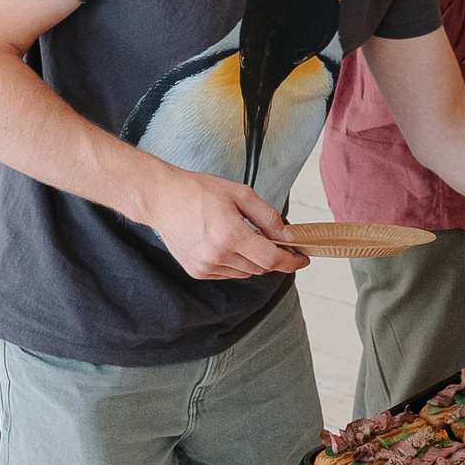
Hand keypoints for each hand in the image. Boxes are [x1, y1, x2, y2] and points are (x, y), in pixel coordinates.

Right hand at [142, 170, 306, 281]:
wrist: (162, 199)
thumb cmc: (198, 191)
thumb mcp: (240, 194)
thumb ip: (267, 216)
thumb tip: (286, 234)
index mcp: (231, 236)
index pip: (271, 259)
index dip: (291, 261)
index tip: (302, 259)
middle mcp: (218, 256)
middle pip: (260, 268)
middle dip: (273, 257)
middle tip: (275, 239)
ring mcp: (206, 267)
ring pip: (245, 273)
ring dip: (254, 260)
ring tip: (246, 236)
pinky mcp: (197, 271)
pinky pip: (228, 274)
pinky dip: (237, 263)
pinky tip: (230, 244)